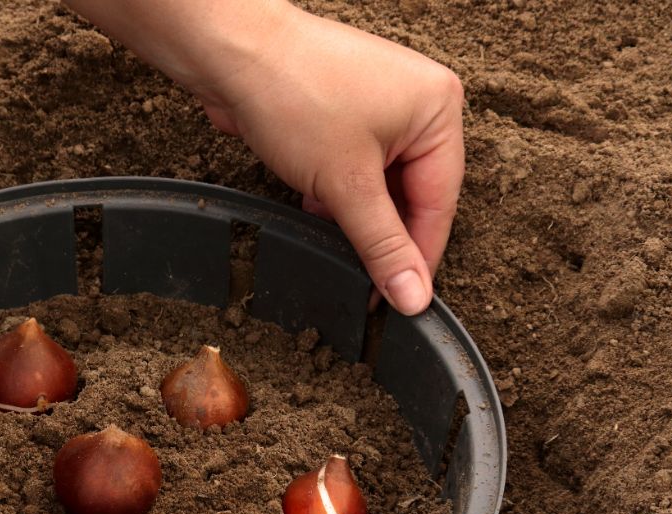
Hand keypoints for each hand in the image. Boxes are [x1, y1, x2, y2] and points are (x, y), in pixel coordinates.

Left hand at [63, 0, 463, 314]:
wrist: (232, 53)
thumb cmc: (295, 96)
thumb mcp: (347, 184)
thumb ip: (382, 244)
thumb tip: (412, 295)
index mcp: (438, 110)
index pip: (439, 203)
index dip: (418, 257)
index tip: (402, 301)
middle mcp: (417, 103)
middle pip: (411, 194)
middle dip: (382, 234)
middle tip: (365, 284)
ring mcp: (380, 104)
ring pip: (379, 184)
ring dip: (355, 216)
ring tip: (334, 244)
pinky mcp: (344, 109)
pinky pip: (353, 166)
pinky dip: (337, 193)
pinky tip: (315, 209)